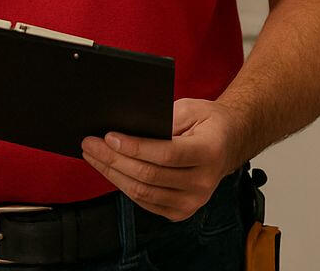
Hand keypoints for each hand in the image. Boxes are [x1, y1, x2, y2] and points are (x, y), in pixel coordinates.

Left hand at [81, 97, 248, 220]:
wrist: (229, 144)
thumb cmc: (209, 122)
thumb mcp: (191, 108)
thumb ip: (164, 119)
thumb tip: (130, 128)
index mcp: (209, 153)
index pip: (166, 154)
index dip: (135, 148)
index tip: (109, 136)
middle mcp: (203, 182)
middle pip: (149, 176)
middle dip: (114, 159)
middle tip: (91, 143)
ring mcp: (192, 201)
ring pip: (142, 192)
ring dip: (112, 174)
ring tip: (93, 155)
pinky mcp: (180, 212)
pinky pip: (144, 201)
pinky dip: (123, 185)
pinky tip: (110, 170)